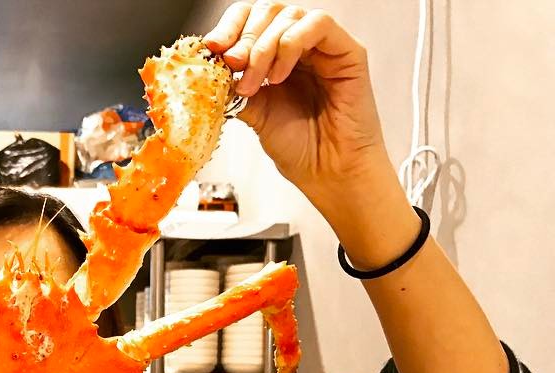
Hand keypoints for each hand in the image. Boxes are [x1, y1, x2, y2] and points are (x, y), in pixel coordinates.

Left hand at [204, 2, 390, 205]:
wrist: (328, 174)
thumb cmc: (300, 148)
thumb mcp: (253, 112)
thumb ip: (234, 86)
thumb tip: (209, 70)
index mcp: (276, 57)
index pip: (250, 20)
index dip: (228, 28)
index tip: (212, 49)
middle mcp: (300, 47)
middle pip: (267, 11)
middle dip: (242, 37)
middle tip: (232, 65)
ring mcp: (324, 47)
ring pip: (289, 15)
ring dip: (263, 46)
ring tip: (255, 83)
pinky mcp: (347, 52)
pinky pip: (318, 24)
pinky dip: (291, 44)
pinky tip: (280, 75)